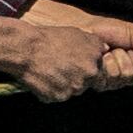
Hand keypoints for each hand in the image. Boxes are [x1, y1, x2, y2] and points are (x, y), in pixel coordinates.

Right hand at [0, 0, 132, 101]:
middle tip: (63, 68)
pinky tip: (44, 78)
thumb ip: (97, 46)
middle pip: (87, 84)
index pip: (101, 74)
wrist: (26, 49)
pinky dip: (51, 90)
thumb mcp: (80, 35)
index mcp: (95, 64)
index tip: (80, 67)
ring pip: (72, 91)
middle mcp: (86, 79)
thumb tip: (107, 50)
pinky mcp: (56, 97)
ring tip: (52, 71)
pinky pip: (57, 96)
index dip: (91, 71)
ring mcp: (71, 90)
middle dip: (78, 78)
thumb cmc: (52, 39)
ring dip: (65, 85)